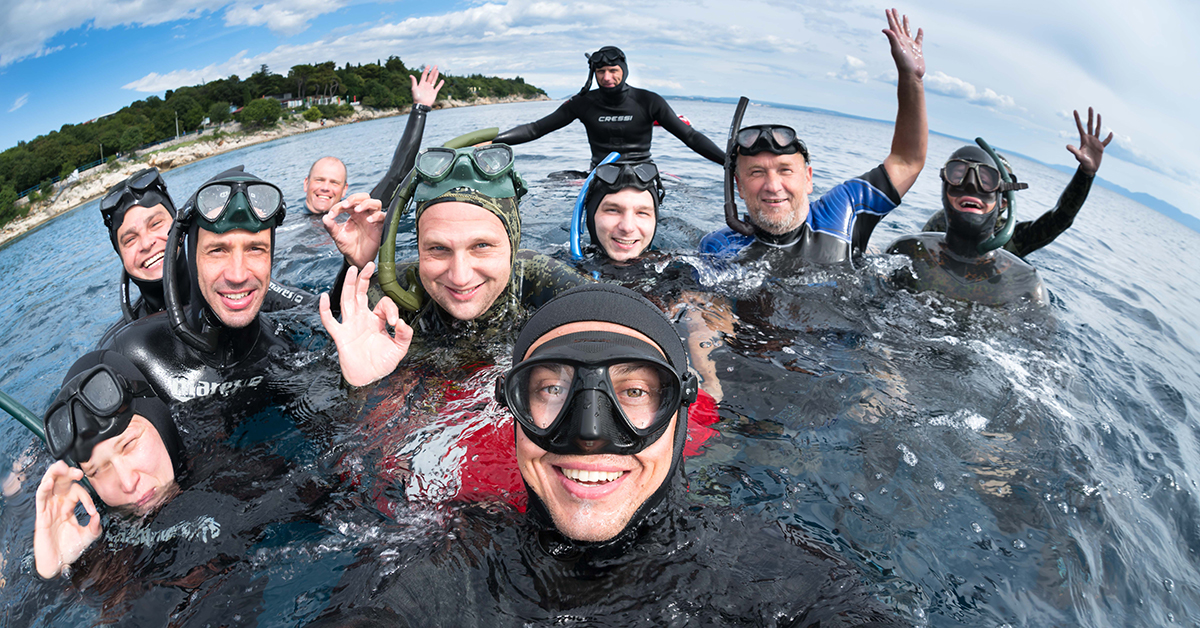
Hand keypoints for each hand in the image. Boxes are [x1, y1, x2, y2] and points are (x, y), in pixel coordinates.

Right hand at [34, 461, 101, 578]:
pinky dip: (43, 489)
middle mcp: (58, 504)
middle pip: (61, 481)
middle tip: (78, 471)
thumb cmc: (70, 548)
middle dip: (68, 472)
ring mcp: (49, 508)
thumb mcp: (88, 536)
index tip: (92, 510)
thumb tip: (98, 516)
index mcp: (69, 506)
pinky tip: (48, 482)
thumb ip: (95, 526)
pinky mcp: (41, 516)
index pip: (78, 492)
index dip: (86, 498)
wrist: (58, 563)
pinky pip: (40, 499)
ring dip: (54, 474)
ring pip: (48, 485)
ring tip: (61, 466)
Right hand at [319, 261, 413, 386]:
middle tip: (368, 264)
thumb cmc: (381, 363)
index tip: (396, 322)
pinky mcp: (341, 336)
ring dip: (349, 285)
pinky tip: (324, 297)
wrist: (369, 378)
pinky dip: (325, 310)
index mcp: (376, 320)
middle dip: (364, 278)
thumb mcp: (399, 349)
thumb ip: (404, 336)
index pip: (382, 304)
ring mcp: (350, 326)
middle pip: (360, 294)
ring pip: (347, 301)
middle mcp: (362, 319)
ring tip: (352, 270)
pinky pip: (330, 321)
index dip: (391, 309)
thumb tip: (402, 323)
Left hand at [323, 192, 384, 268]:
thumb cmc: (348, 246)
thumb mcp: (337, 236)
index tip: (331, 215)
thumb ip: (330, 226)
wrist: (356, 259)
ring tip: (357, 210)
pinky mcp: (380, 227)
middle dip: (354, 198)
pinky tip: (369, 220)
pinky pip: (382, 216)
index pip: (348, 203)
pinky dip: (376, 216)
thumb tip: (324, 217)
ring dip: (366, 204)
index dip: (338, 206)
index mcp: (353, 213)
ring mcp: (372, 219)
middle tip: (345, 205)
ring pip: (375, 203)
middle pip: (364, 197)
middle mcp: (364, 214)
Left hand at [411, 65, 444, 107]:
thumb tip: (410, 75)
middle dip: (433, 71)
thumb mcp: (414, 88)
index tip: (429, 65)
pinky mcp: (434, 93)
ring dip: (436, 76)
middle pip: (430, 76)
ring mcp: (430, 89)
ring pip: (434, 80)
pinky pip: (438, 87)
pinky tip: (442, 80)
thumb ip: (414, 81)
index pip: (424, 75)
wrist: (421, 105)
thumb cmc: (417, 97)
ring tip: (438, 70)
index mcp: (421, 84)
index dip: (426, 70)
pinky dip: (440, 84)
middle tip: (436, 65)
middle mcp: (426, 85)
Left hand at [883, 8, 924, 78]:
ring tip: (905, 15)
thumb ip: (892, 39)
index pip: (893, 26)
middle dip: (896, 17)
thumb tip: (884, 29)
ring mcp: (910, 45)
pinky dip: (919, 34)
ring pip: (908, 31)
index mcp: (897, 40)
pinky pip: (918, 39)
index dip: (890, 18)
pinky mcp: (917, 49)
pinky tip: (920, 29)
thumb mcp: (897, 50)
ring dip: (906, 23)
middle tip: (894, 8)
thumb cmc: (903, 64)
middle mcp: (902, 41)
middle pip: (899, 26)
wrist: (912, 74)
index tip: (888, 9)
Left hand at [1067, 107, 1111, 174]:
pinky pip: (1106, 141)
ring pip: (1098, 129)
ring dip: (1098, 122)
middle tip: (1090, 107)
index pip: (1080, 127)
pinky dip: (1109, 137)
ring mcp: (1095, 142)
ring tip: (1098, 114)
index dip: (1077, 118)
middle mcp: (1089, 139)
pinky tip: (1111, 133)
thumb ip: (1074, 151)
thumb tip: (1067, 146)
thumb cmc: (1083, 163)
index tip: (1075, 110)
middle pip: (1090, 125)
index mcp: (1083, 139)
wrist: (1089, 168)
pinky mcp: (1101, 147)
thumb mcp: (1078, 156)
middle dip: (1090, 116)